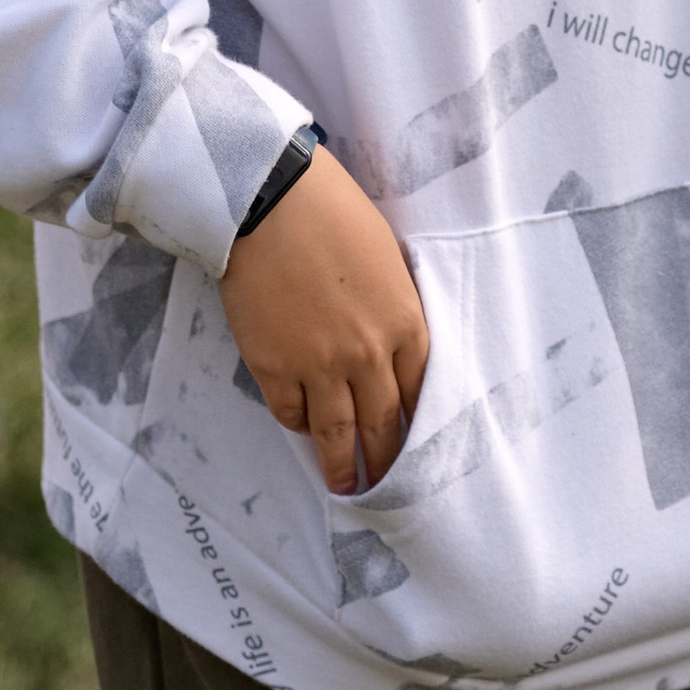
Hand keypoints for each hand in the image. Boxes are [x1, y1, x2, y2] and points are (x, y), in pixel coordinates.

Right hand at [219, 144, 429, 494]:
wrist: (271, 202)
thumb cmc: (333, 214)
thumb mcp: (386, 260)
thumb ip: (392, 308)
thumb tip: (389, 344)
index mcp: (404, 323)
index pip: (419, 391)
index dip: (416, 424)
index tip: (415, 445)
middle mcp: (368, 355)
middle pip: (384, 423)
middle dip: (386, 459)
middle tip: (387, 485)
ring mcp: (320, 366)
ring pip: (337, 433)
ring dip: (342, 466)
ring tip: (346, 488)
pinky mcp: (274, 368)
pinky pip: (291, 413)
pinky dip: (298, 423)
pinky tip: (303, 428)